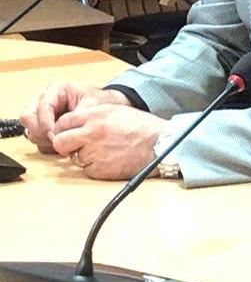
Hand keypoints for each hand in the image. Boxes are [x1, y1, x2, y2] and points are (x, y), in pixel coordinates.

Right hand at [20, 83, 130, 152]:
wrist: (111, 109)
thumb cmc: (103, 102)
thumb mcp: (94, 105)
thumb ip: (78, 115)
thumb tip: (62, 128)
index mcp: (57, 91)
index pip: (41, 107)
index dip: (46, 122)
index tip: (56, 134)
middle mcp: (47, 102)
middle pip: (28, 118)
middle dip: (41, 131)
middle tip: (57, 140)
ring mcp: (45, 116)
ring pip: (31, 131)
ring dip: (44, 140)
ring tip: (63, 144)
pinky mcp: (47, 129)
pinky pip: (39, 140)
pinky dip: (48, 146)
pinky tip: (63, 147)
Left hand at [49, 104, 165, 179]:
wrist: (159, 143)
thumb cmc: (141, 127)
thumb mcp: (115, 111)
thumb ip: (92, 116)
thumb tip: (73, 124)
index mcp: (95, 116)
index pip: (63, 122)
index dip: (63, 129)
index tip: (68, 133)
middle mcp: (92, 133)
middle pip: (60, 142)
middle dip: (65, 145)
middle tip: (75, 146)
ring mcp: (95, 152)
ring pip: (73, 158)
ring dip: (83, 156)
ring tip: (102, 151)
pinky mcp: (99, 169)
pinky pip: (86, 169)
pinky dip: (94, 167)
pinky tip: (109, 160)